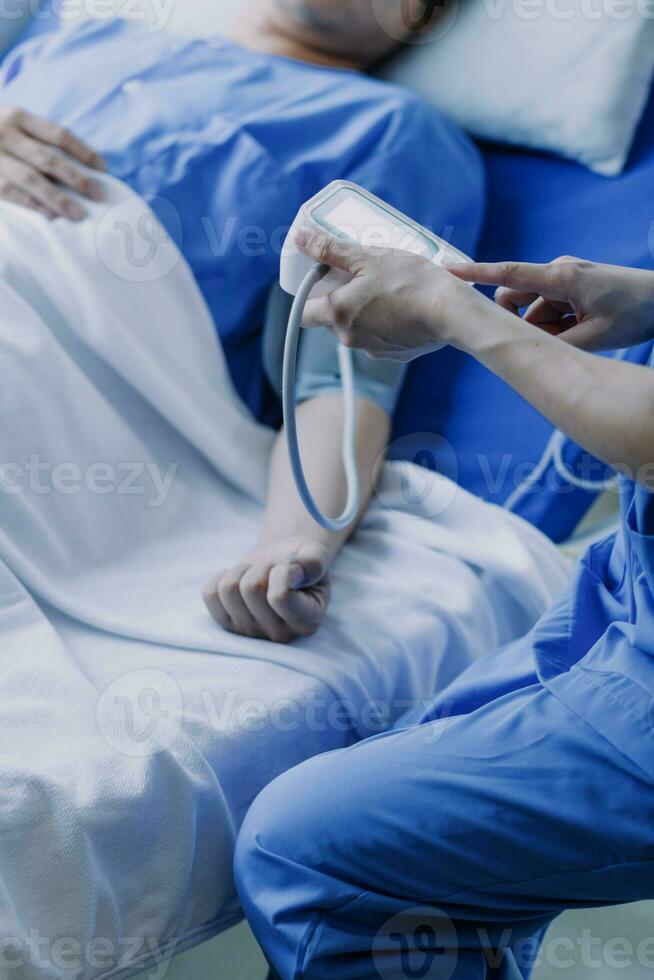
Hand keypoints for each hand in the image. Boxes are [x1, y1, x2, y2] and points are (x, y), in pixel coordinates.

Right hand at [0, 107, 105, 219]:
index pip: (58, 134)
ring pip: (31, 180)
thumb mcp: (11, 124)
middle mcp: (4, 133)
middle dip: (77, 179)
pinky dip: (33, 206)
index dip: (84, 152)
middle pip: (49, 159)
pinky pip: (11, 194)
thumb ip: (37, 139)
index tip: (104, 168)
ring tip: (79, 214)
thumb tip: (81, 167)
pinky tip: (50, 217)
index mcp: (17, 116)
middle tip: (99, 195)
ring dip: (58, 199)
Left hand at [203, 538, 330, 642]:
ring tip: (258, 573)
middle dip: (261, 567)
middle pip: (251, 588)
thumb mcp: (315, 556)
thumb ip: (312, 564)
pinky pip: (209, 593)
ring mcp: (251, 632)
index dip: (281, 570)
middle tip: (273, 569)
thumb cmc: (302, 562)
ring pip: (228, 588)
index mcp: (307, 622)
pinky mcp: (228, 625)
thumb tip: (290, 574)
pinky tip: (240, 578)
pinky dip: (222, 575)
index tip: (291, 567)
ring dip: (243, 569)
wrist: (284, 564)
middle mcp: (280, 635)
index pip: (280, 596)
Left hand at [296, 229, 477, 361]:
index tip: (319, 281)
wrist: (451, 313)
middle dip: (342, 299)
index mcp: (338, 314)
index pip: (303, 313)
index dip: (307, 296)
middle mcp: (350, 339)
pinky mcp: (395, 355)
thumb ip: (331, 249)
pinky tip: (404, 306)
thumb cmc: (411, 283)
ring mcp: (373, 350)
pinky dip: (387, 323)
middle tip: (360, 276)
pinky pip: (381, 337)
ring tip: (388, 290)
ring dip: (366, 311)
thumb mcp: (369, 257)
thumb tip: (302, 239)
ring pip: (359, 328)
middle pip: (333, 319)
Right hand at [453, 256, 653, 352]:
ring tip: (582, 331)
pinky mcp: (570, 287)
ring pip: (534, 312)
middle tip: (561, 334)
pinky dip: (559, 325)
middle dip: (526, 323)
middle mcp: (557, 272)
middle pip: (516, 300)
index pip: (508, 275)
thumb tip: (521, 344)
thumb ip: (551, 343)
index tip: (446, 271)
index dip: (475, 275)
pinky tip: (584, 327)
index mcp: (561, 278)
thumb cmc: (633, 312)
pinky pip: (549, 310)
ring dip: (548, 328)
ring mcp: (564, 279)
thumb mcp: (593, 337)